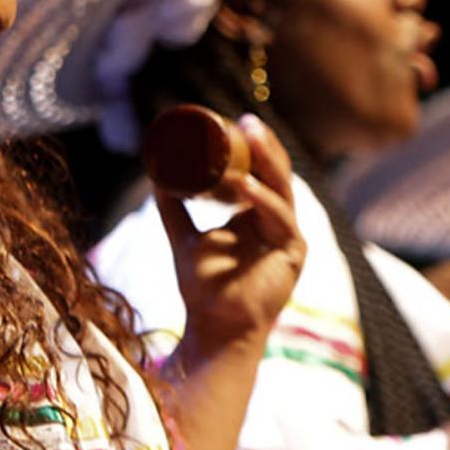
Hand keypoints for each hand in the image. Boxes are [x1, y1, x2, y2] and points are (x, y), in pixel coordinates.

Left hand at [155, 114, 305, 350]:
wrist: (213, 329)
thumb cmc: (203, 288)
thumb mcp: (184, 237)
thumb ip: (174, 208)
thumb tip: (156, 174)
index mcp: (260, 215)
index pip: (265, 171)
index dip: (256, 145)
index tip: (237, 121)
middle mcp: (279, 222)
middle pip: (278, 174)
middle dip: (265, 144)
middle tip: (246, 120)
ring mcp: (289, 237)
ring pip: (283, 189)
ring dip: (266, 161)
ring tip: (249, 137)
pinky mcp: (293, 254)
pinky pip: (280, 219)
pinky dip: (261, 200)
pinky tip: (244, 186)